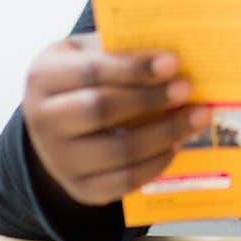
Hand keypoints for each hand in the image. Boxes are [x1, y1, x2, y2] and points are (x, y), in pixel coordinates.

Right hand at [23, 32, 209, 208]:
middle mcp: (44, 121)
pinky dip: (156, 164)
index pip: (92, 72)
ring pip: (117, 151)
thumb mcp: (92, 52)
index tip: (173, 62)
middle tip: (188, 89)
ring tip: (197, 117)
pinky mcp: (80, 189)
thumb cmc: (86, 74)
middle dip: (151, 99)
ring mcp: (59, 160)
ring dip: (164, 134)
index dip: (134, 68)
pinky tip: (178, 144)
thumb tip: (174, 57)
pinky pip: (123, 182)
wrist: (58, 118)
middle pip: (101, 111)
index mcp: (45, 77)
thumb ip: (124, 52)